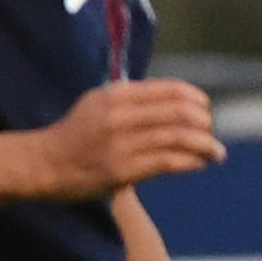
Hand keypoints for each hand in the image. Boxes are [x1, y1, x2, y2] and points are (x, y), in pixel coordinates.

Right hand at [33, 78, 223, 198]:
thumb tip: (177, 98)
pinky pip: (167, 162)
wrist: (44, 164)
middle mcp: (119, 115)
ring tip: (217, 152)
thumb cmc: (78, 133)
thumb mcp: (100, 103)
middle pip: (178, 112)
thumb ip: (133, 98)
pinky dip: (190, 161)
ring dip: (205, 145)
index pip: (169, 90)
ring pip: (177, 138)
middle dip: (204, 122)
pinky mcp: (121, 170)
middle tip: (212, 132)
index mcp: (116, 94)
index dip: (195, 98)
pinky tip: (198, 163)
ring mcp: (120, 144)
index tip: (205, 108)